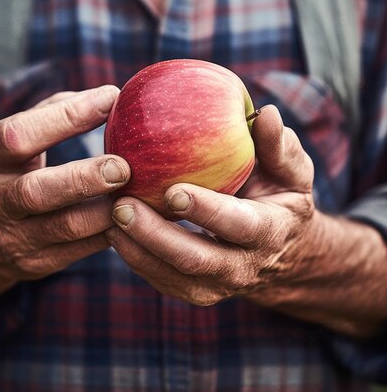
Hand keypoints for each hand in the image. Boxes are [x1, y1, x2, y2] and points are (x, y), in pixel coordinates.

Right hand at [0, 86, 129, 313]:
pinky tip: (134, 212)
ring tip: (136, 191)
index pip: (19, 135)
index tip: (110, 99)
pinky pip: (82, 249)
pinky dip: (113, 230)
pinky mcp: (38, 262)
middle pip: (38, 191)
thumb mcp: (17, 137)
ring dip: (106, 209)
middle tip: (124, 166)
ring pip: (65, 226)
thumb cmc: (12, 169)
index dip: (66, 116)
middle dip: (85, 178)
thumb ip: (55, 111)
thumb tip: (109, 96)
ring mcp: (14, 237)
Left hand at [106, 105, 314, 306]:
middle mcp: (242, 266)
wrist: (281, 249)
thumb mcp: (292, 169)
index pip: (237, 224)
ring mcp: (216, 283)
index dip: (206, 210)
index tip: (172, 191)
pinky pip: (160, 279)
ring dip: (136, 248)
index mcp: (269, 232)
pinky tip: (111, 229)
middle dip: (154, 235)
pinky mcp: (194, 288)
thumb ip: (279, 145)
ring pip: (171, 275)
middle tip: (121, 206)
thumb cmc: (280, 194)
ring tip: (107, 217)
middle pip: (194, 259)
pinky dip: (134, 257)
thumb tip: (265, 112)